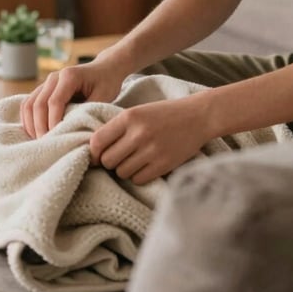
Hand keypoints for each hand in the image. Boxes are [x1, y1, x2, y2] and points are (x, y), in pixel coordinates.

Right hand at [20, 61, 125, 138]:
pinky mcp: (43, 89)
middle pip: (38, 104)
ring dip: (31, 125)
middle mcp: (54, 77)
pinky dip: (28, 120)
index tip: (57, 139)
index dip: (53, 122)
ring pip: (29, 104)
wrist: (104, 68)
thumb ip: (88, 111)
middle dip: (40, 127)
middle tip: (46, 145)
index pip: (54, 102)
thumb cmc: (106, 83)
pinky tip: (34, 133)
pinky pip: (28, 104)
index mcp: (69, 76)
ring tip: (40, 142)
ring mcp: (46, 82)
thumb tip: (74, 131)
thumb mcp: (103, 97)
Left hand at [89, 96, 209, 184]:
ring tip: (135, 160)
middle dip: (109, 162)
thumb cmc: (164, 114)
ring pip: (121, 172)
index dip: (94, 152)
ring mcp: (151, 150)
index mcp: (129, 117)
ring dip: (124, 170)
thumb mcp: (139, 112)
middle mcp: (138, 134)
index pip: (97, 141)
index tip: (98, 155)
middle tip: (118, 158)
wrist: (198, 117)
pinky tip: (146, 165)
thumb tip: (95, 150)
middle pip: (107, 160)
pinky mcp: (163, 165)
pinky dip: (138, 176)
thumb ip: (118, 127)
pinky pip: (138, 179)